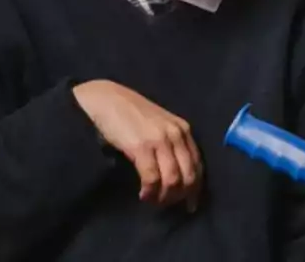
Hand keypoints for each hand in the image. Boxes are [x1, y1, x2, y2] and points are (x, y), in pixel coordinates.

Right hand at [72, 80, 203, 210]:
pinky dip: (149, 192)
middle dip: (179, 197)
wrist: (106, 98)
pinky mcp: (141, 146)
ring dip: (164, 197)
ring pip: (173, 180)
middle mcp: (176, 134)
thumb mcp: (159, 125)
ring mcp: (159, 140)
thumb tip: (176, 176)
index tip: (190, 205)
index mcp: (183, 129)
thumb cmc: (130, 113)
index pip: (198, 165)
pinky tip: (143, 194)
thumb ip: (171, 144)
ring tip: (152, 200)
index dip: (195, 189)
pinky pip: (152, 178)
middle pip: (189, 176)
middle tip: (166, 205)